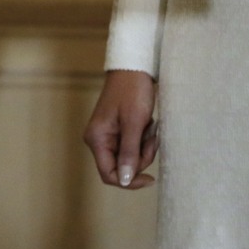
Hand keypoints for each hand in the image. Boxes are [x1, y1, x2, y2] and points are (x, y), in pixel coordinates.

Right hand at [85, 69, 158, 188]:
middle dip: (141, 157)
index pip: (109, 174)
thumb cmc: (132, 91)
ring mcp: (108, 135)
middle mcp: (98, 139)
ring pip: (129, 157)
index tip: (150, 177)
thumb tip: (125, 181)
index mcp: (97, 139)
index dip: (130, 180)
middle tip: (152, 138)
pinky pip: (132, 146)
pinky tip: (147, 125)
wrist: (134, 68)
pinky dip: (143, 140)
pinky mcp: (117, 130)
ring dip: (144, 147)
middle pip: (121, 166)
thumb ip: (130, 153)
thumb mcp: (134, 123)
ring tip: (150, 128)